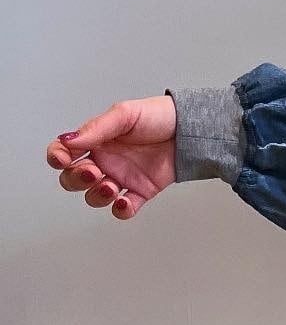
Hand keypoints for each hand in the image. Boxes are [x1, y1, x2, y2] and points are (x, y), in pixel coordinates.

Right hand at [45, 95, 177, 220]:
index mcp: (95, 141)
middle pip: (73, 179)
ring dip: (97, 196)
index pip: (64, 153)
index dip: (57, 158)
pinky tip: (124, 202)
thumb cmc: (158, 117)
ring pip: (94, 197)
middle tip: (93, 172)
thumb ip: (96, 129)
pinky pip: (124, 209)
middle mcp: (104, 161)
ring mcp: (121, 178)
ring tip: (111, 186)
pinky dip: (121, 210)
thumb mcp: (124, 115)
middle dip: (76, 179)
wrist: (190, 130)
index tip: (63, 159)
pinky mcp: (141, 192)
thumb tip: (70, 140)